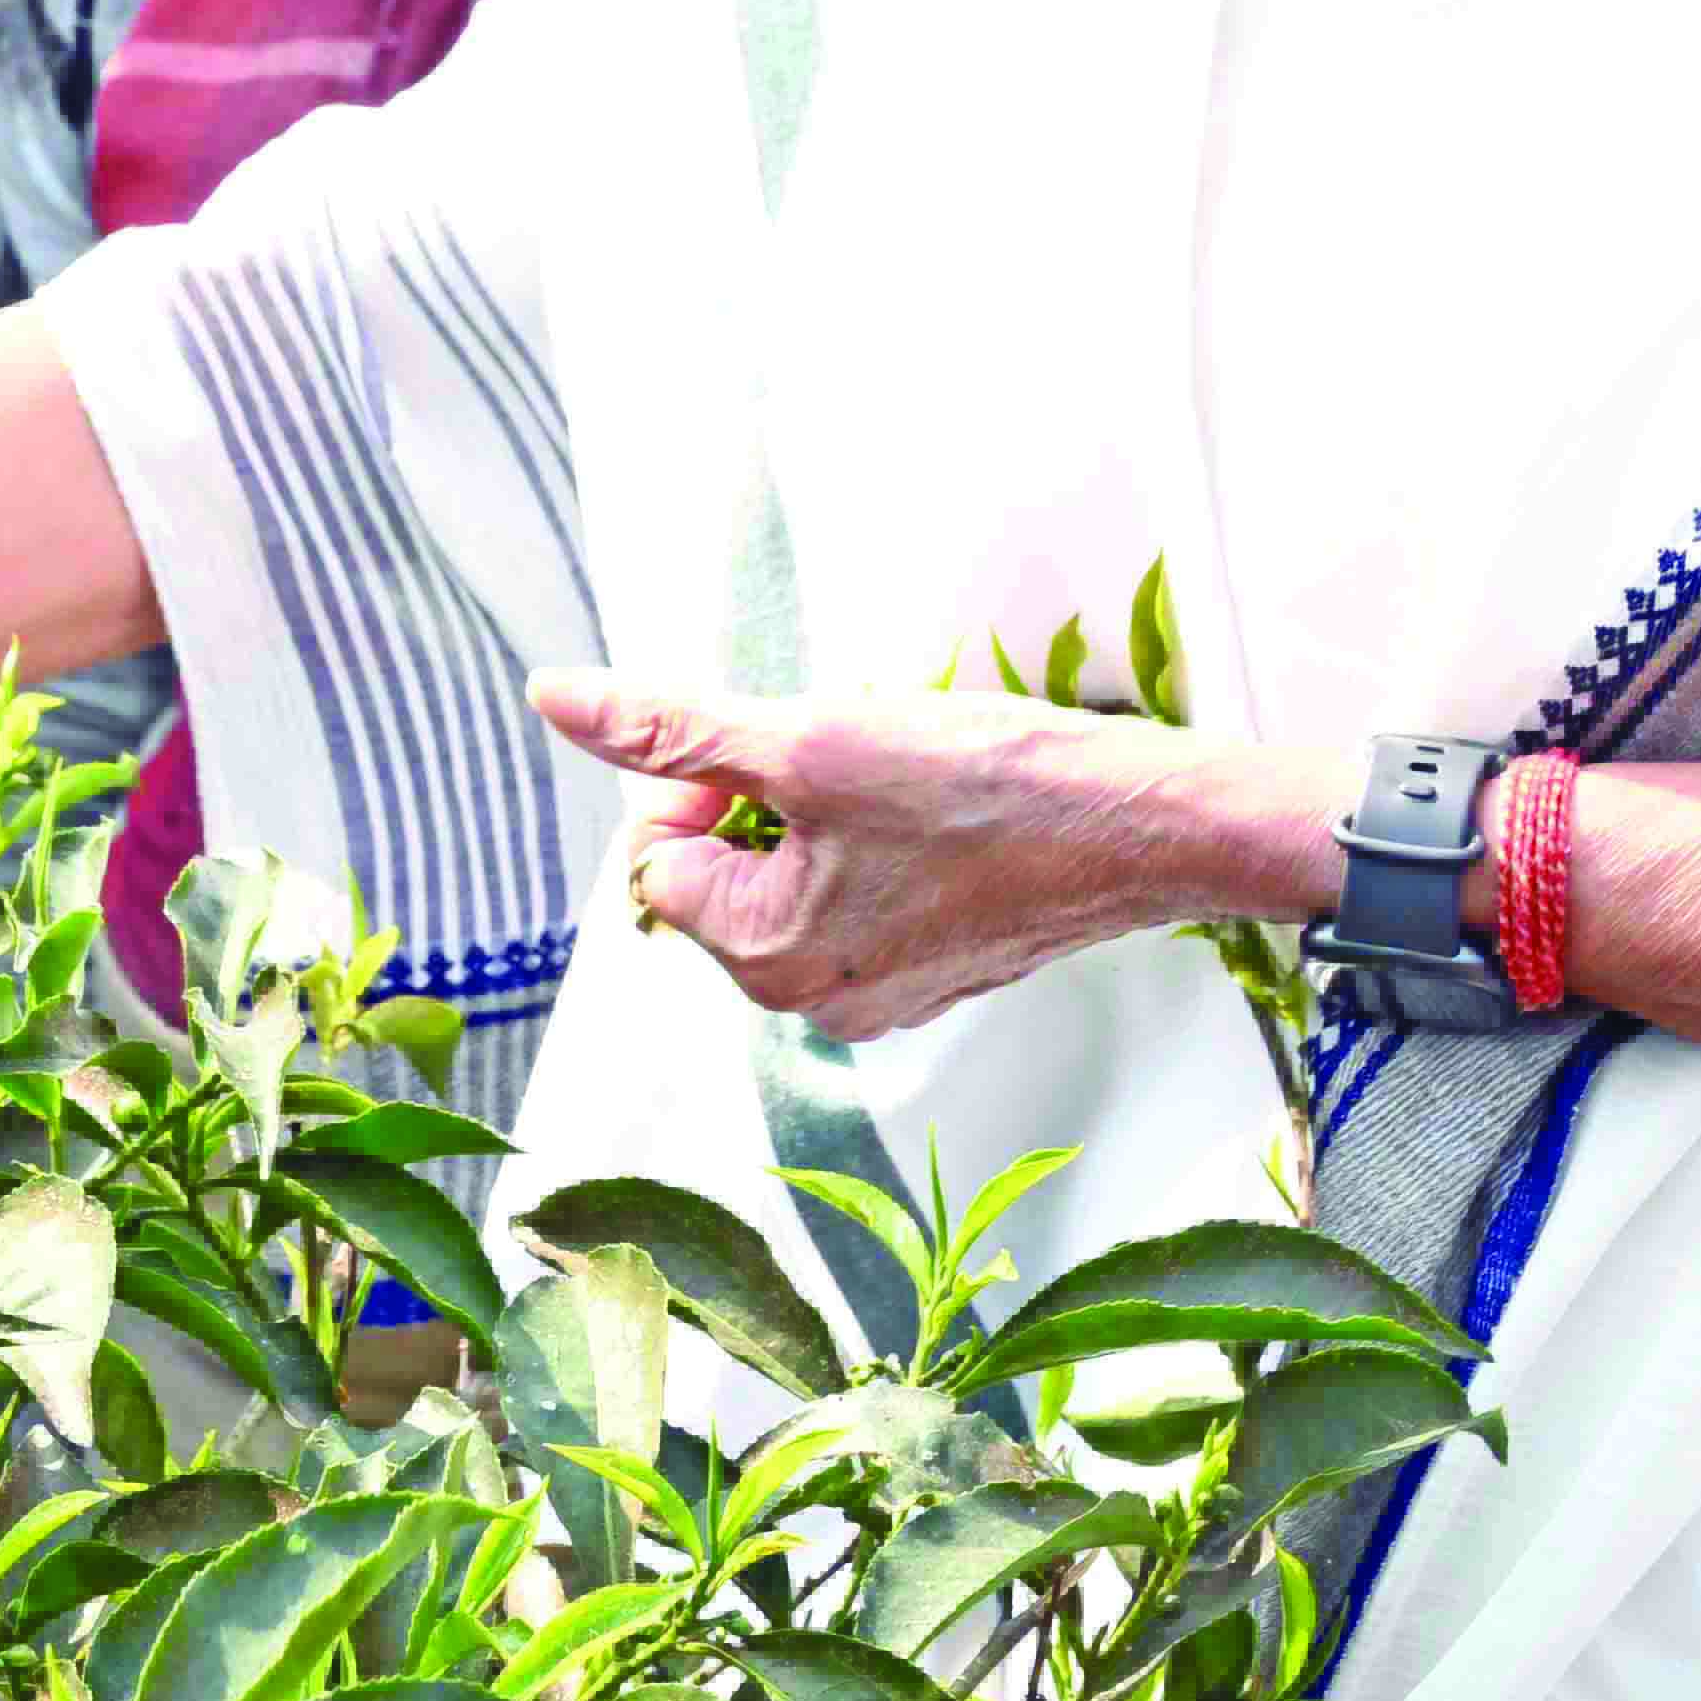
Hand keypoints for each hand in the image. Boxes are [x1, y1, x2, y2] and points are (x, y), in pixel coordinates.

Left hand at [535, 671, 1333, 1045]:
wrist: (1145, 822)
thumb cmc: (984, 786)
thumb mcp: (805, 736)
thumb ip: (671, 725)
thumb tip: (555, 698)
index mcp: (768, 960)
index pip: (659, 859)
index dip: (702, 783)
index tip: (785, 748)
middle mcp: (815, 1002)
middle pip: (725, 871)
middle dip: (766, 799)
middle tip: (854, 760)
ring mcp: (883, 991)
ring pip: (797, 872)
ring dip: (826, 811)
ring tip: (906, 781)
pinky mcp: (939, 966)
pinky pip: (864, 891)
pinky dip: (883, 838)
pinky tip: (945, 809)